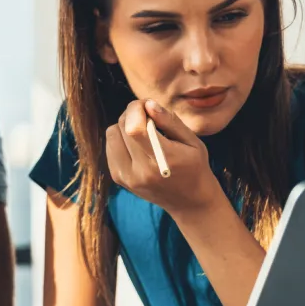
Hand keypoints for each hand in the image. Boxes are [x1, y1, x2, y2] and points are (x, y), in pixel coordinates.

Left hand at [106, 100, 217, 215]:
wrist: (188, 201)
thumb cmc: (194, 167)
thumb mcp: (192, 142)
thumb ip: (170, 121)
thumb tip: (148, 104)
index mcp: (161, 162)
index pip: (134, 130)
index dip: (136, 110)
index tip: (146, 105)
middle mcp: (140, 172)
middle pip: (122, 128)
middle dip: (133, 114)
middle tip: (148, 115)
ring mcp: (126, 177)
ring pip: (112, 134)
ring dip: (124, 125)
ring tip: (143, 130)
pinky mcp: (118, 178)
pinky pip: (110, 146)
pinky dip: (121, 139)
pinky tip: (137, 144)